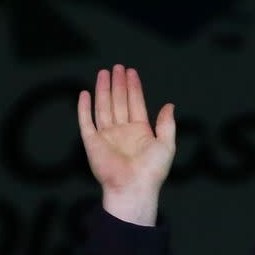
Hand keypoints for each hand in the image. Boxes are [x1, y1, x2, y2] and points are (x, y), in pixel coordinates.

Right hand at [78, 64, 175, 223]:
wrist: (133, 187)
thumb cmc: (152, 171)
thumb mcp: (166, 144)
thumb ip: (167, 124)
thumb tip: (170, 105)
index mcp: (140, 132)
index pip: (136, 103)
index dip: (134, 87)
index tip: (131, 72)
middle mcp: (122, 131)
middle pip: (119, 102)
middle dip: (118, 84)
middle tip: (117, 67)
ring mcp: (107, 136)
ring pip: (104, 107)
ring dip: (103, 90)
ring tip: (104, 73)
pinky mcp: (92, 142)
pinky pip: (86, 121)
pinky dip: (84, 107)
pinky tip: (85, 93)